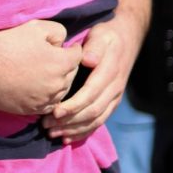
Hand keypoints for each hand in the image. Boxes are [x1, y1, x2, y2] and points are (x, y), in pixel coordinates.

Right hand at [0, 20, 81, 114]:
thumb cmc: (8, 44)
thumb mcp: (36, 27)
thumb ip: (59, 32)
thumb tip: (64, 44)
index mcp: (61, 63)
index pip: (79, 56)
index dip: (73, 49)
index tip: (66, 47)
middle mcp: (57, 84)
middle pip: (72, 75)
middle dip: (66, 66)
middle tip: (54, 59)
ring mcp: (44, 99)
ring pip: (61, 92)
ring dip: (58, 83)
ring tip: (45, 73)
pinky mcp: (31, 109)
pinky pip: (48, 105)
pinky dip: (47, 97)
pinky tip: (37, 88)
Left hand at [41, 18, 133, 142]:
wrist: (127, 38)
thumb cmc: (107, 35)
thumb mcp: (101, 34)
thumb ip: (94, 47)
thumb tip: (88, 60)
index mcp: (109, 72)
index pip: (90, 94)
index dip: (73, 106)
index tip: (54, 112)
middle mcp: (114, 88)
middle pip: (92, 112)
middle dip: (68, 121)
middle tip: (46, 125)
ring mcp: (114, 97)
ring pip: (96, 121)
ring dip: (73, 129)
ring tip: (52, 133)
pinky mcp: (112, 103)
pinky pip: (99, 122)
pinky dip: (83, 132)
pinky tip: (67, 138)